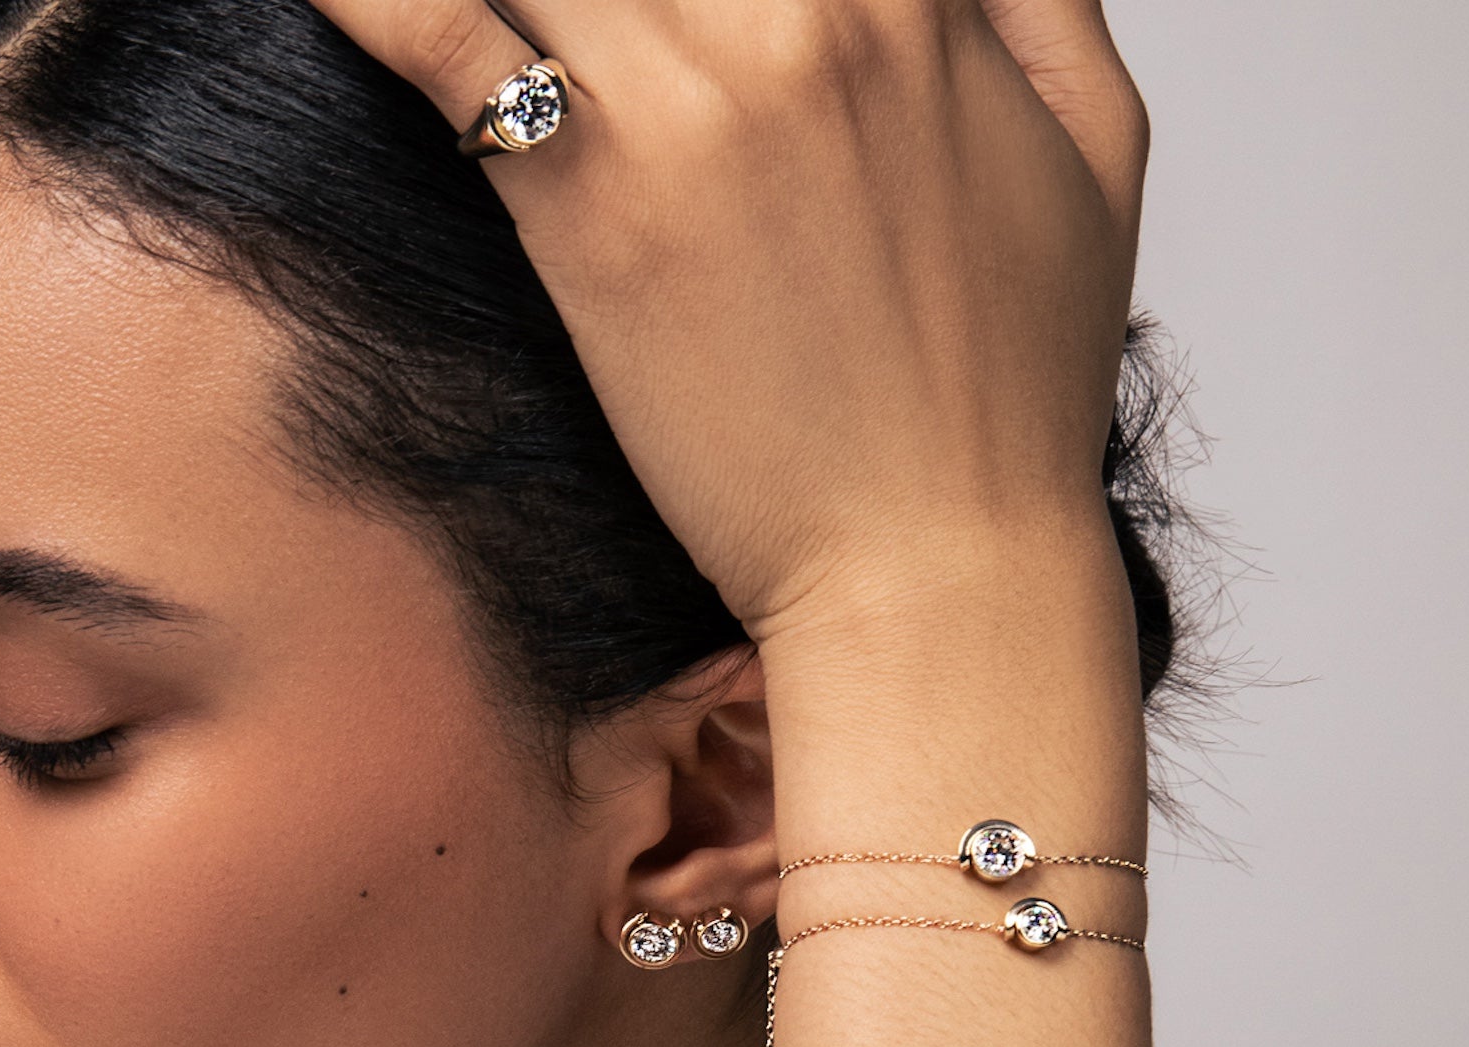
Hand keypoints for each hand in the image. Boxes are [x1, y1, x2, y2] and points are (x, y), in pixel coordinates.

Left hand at [304, 0, 1148, 639]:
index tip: (671, 4)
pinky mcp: (585, 202)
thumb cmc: (1011, 388)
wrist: (937, 568)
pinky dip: (374, 2)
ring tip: (502, 29)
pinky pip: (442, 35)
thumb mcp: (1093, 140)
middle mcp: (795, 8)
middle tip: (580, 28)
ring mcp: (682, 97)